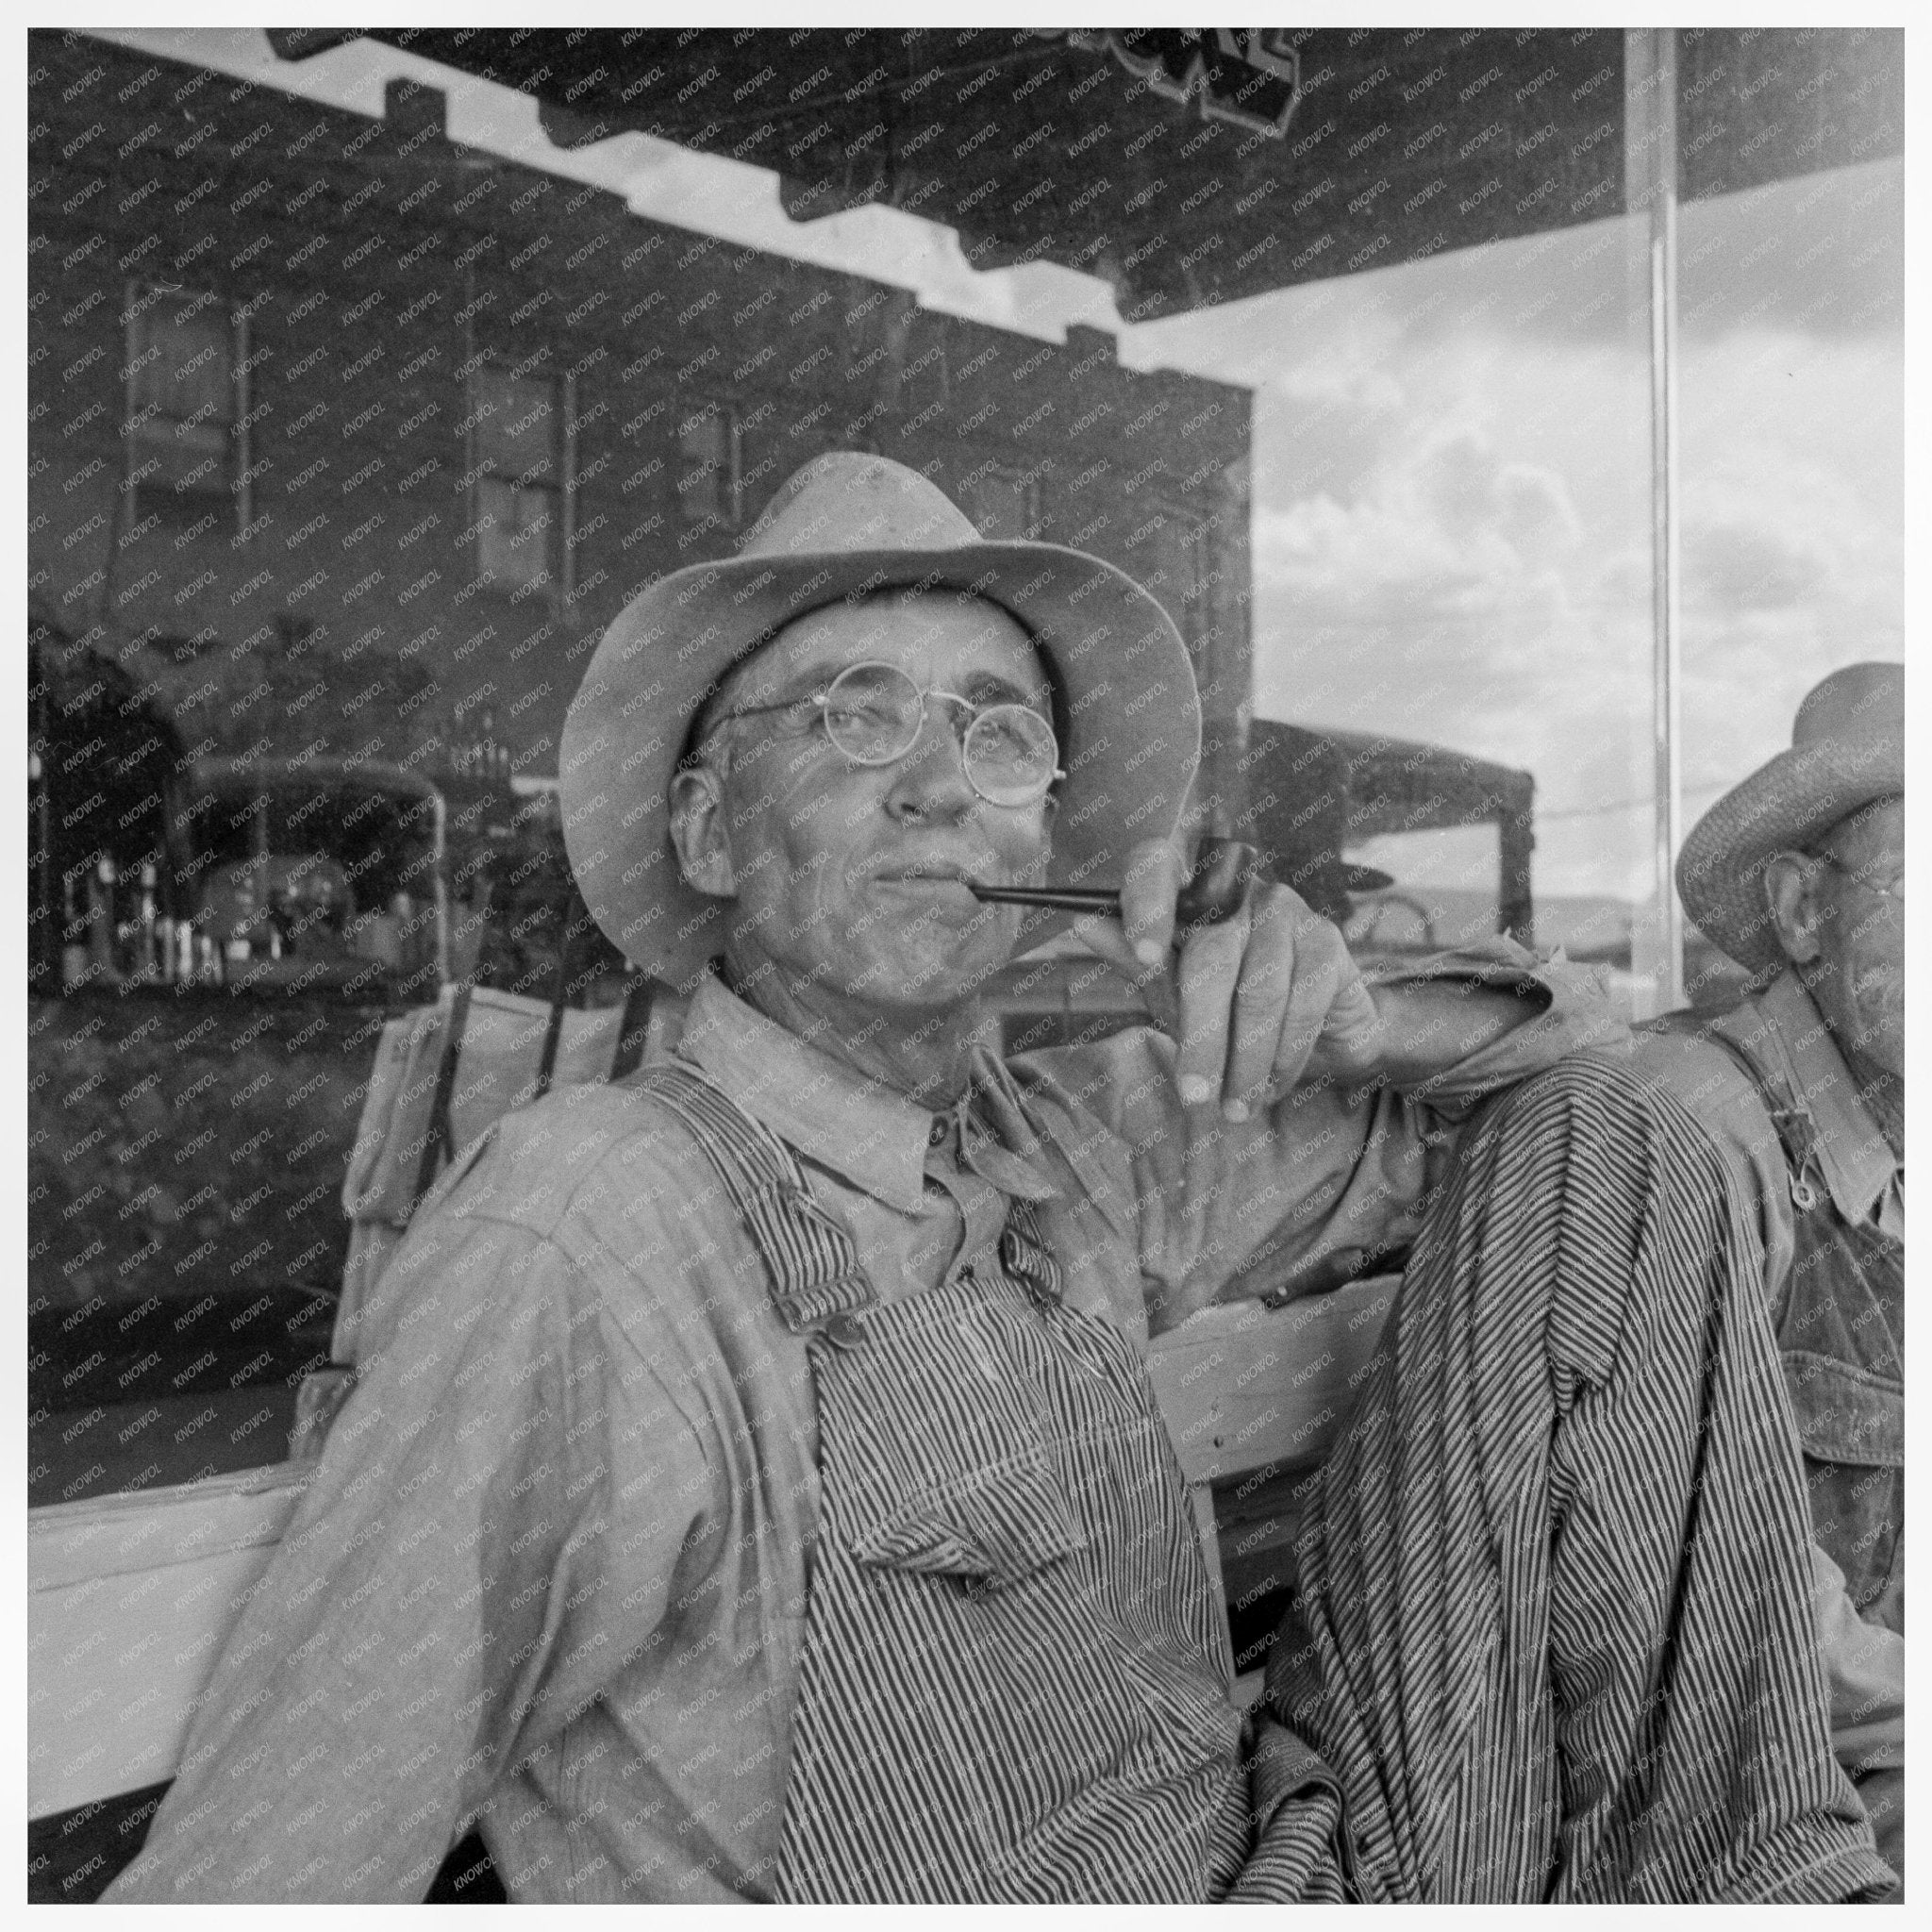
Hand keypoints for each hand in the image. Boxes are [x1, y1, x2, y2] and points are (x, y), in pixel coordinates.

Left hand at [1075, 837, 1384, 1116]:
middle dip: (1201, 1038)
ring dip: (1246, 1062)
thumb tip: (1081, 924)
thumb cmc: (1228, 1007)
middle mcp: (1233, 889)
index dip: (1147, 906)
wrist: (1316, 1030)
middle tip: (1194, 1096)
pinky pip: (1301, 1002)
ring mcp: (1283, 909)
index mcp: (1183, 892)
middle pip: (1209, 958)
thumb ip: (1139, 964)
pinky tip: (1272, 1087)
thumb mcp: (1175, 994)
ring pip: (1258, 991)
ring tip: (1235, 1108)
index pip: (1154, 869)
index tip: (1144, 954)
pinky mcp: (1325, 939)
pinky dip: (1285, 1055)